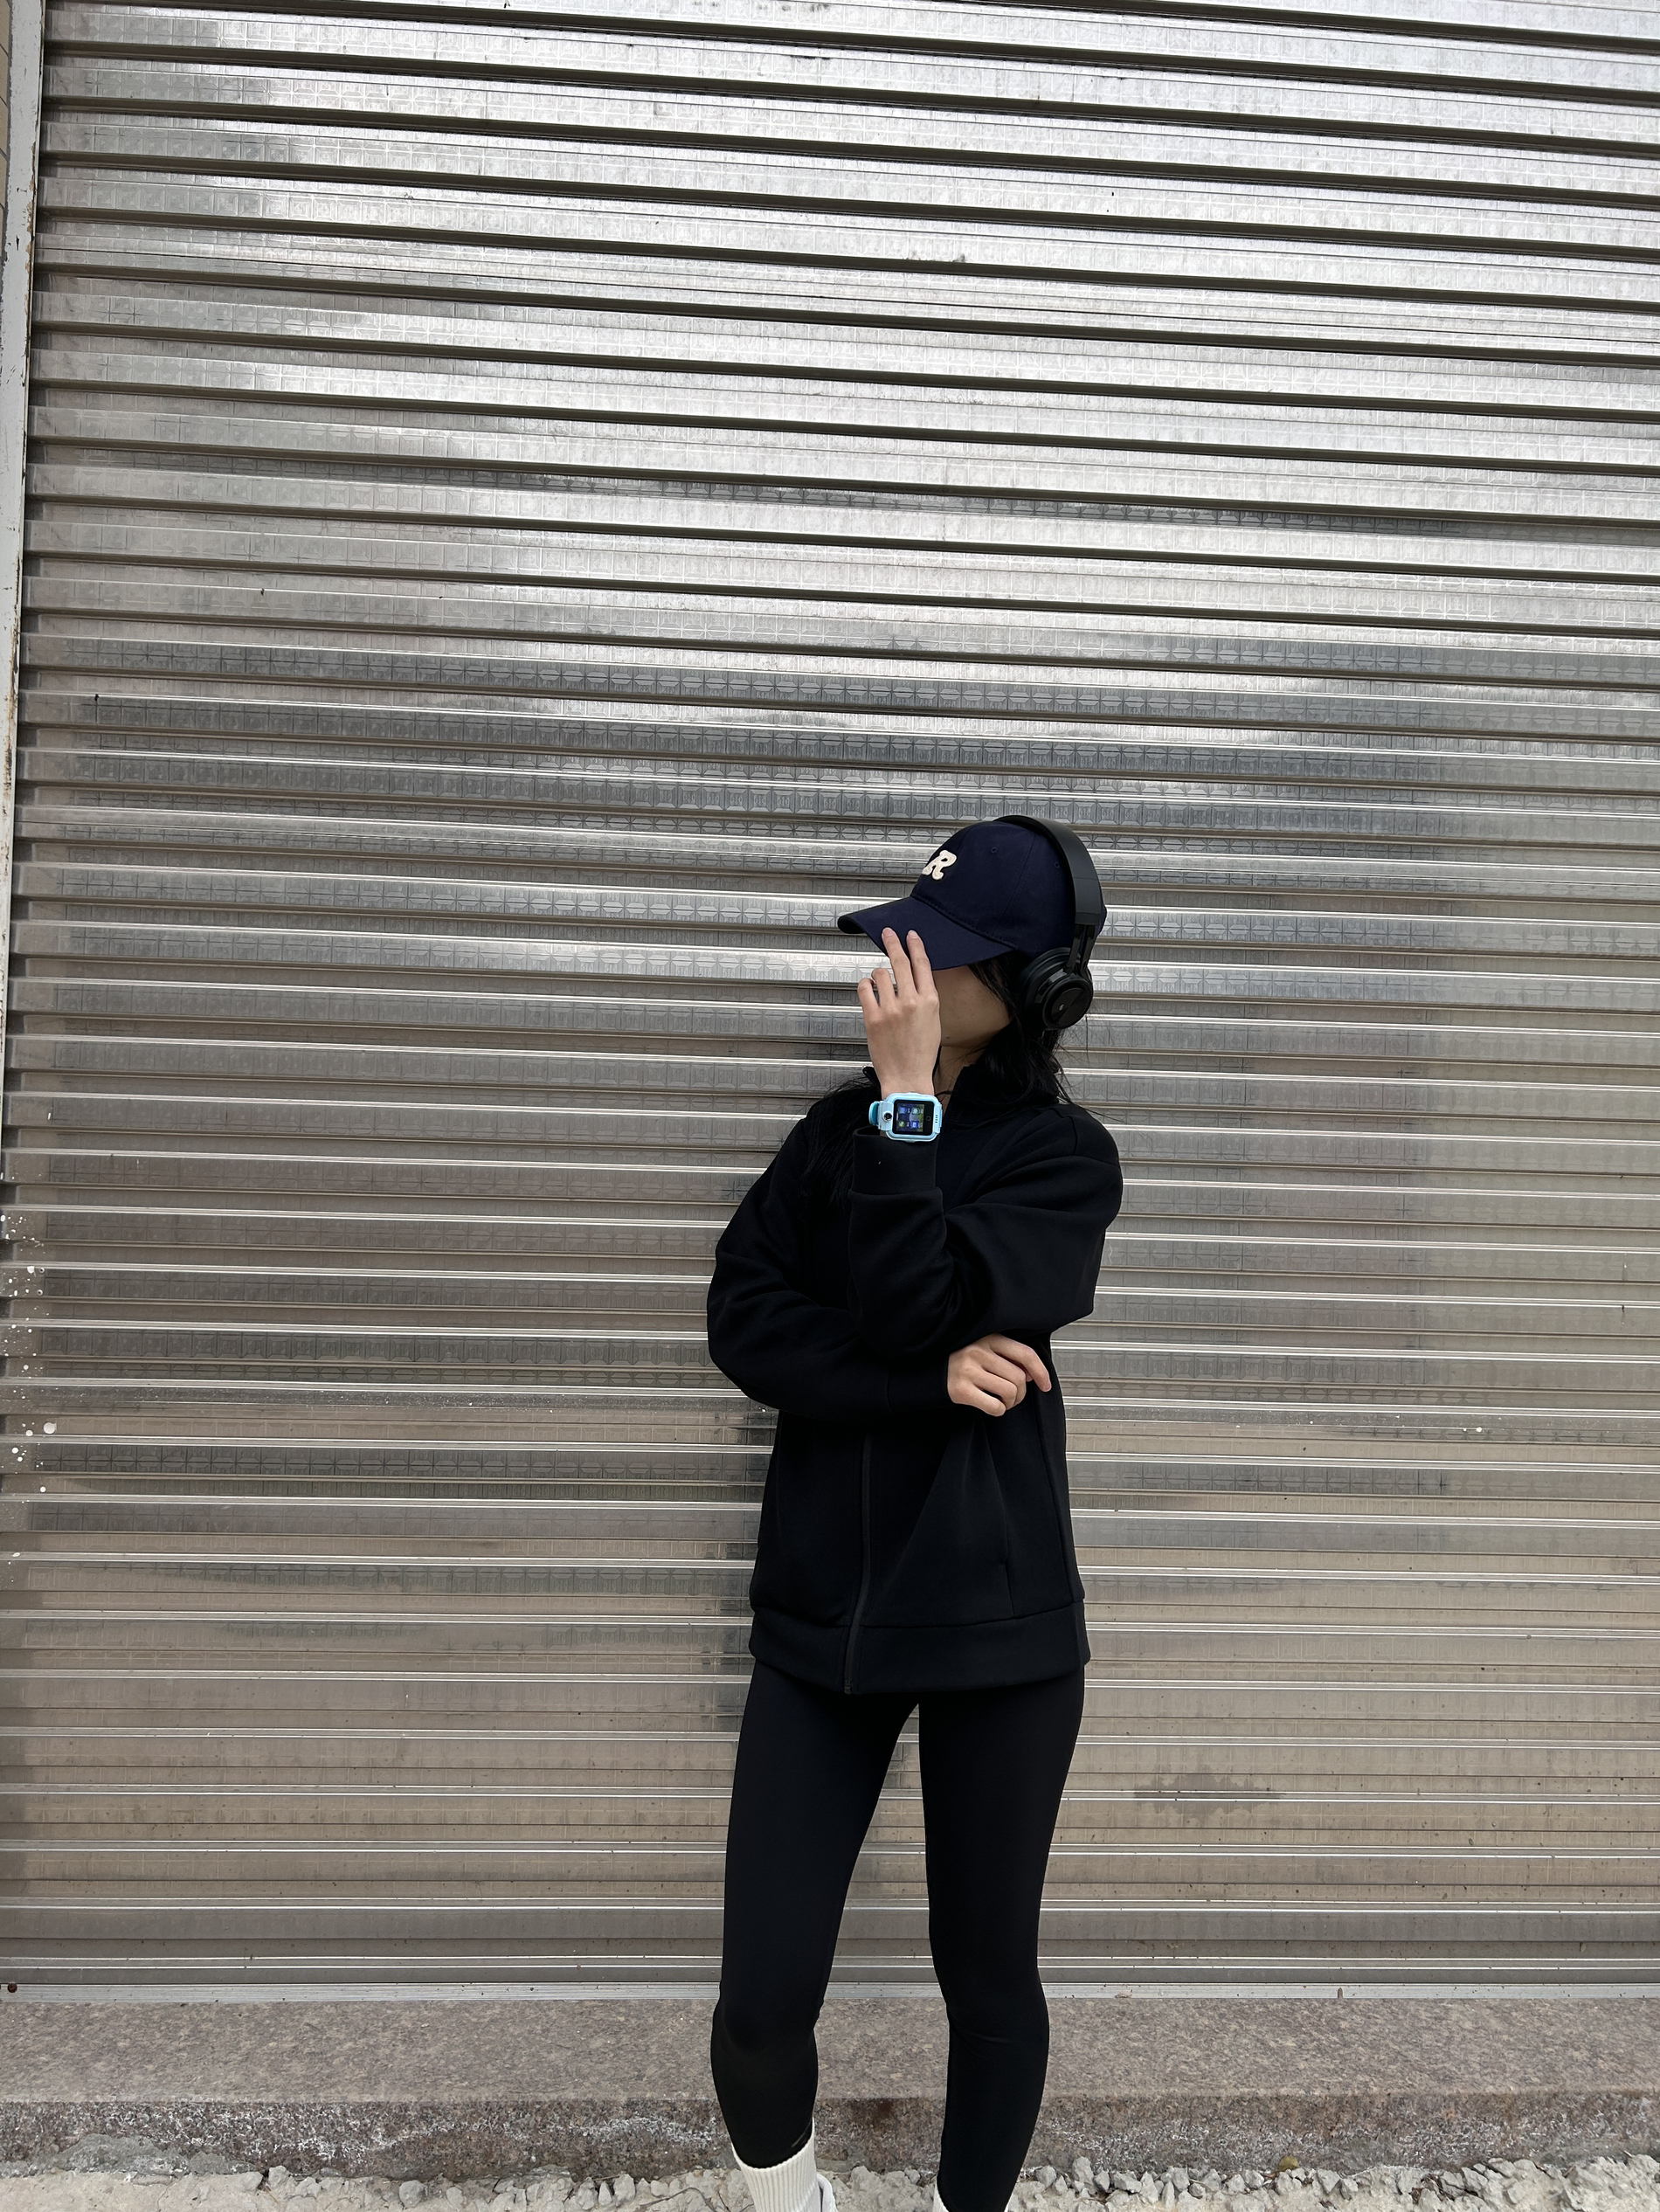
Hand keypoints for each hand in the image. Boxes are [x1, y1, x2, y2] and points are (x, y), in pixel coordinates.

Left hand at [857, 927, 940, 1096]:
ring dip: (878, 974)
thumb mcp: (934, 1022)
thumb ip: (925, 999)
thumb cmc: (921, 1054)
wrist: (908, 1077)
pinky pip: (864, 989)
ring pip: (880, 974)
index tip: (910, 936)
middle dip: (894, 943)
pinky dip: (865, 985)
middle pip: (901, 962)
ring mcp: (891, 1009)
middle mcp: (911, 1002)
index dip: (916, 946)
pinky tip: (868, 989)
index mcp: (930, 1001)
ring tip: (879, 982)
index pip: (922, 964)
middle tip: (888, 934)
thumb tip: (913, 981)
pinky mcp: (873, 1018)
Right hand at [947, 1334, 1051, 1415]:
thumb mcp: (982, 1349)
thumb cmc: (957, 1361)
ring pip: (1009, 1392)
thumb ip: (1006, 1357)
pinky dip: (998, 1410)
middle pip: (1019, 1378)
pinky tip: (991, 1406)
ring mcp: (967, 1370)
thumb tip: (1031, 1374)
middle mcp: (978, 1351)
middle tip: (1014, 1398)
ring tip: (1002, 1402)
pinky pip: (994, 1406)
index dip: (1041, 1372)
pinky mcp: (960, 1390)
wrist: (924, 1371)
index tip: (1046, 1385)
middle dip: (1022, 1394)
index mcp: (988, 1338)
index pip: (1025, 1354)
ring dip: (1011, 1403)